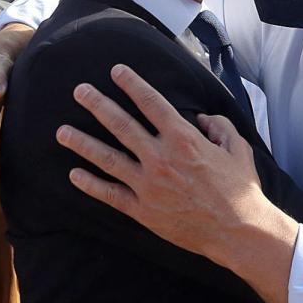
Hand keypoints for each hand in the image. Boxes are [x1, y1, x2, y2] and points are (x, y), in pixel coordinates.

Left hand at [59, 64, 266, 259]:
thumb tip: (203, 118)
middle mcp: (160, 157)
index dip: (132, 83)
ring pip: (107, 158)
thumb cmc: (240, 189)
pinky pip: (110, 194)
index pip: (151, 102)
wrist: (237, 231)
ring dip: (82, 143)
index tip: (116, 71)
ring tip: (61, 132)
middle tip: (79, 91)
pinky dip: (90, 184)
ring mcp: (148, 184)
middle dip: (97, 104)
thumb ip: (219, 127)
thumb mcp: (237, 148)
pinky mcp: (142, 210)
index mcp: (183, 138)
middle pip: (121, 124)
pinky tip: (73, 174)